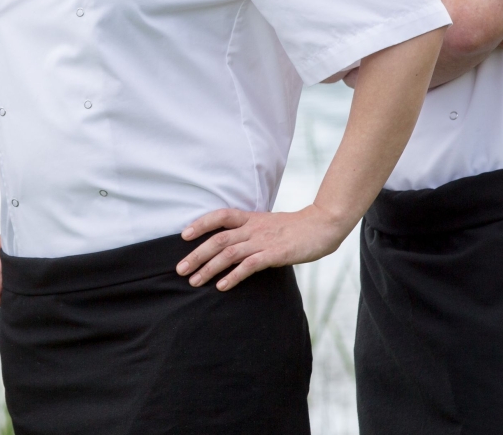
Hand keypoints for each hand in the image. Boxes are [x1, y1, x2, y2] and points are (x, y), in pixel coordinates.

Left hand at [176, 206, 351, 290]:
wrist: (323, 225)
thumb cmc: (295, 228)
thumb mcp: (269, 224)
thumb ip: (251, 231)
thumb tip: (233, 245)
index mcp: (251, 218)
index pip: (220, 216)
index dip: (201, 224)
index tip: (184, 236)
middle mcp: (253, 228)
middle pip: (218, 239)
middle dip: (196, 255)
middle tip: (180, 270)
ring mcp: (263, 241)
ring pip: (229, 253)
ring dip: (209, 268)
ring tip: (195, 281)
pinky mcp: (275, 254)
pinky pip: (249, 265)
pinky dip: (234, 276)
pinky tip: (222, 286)